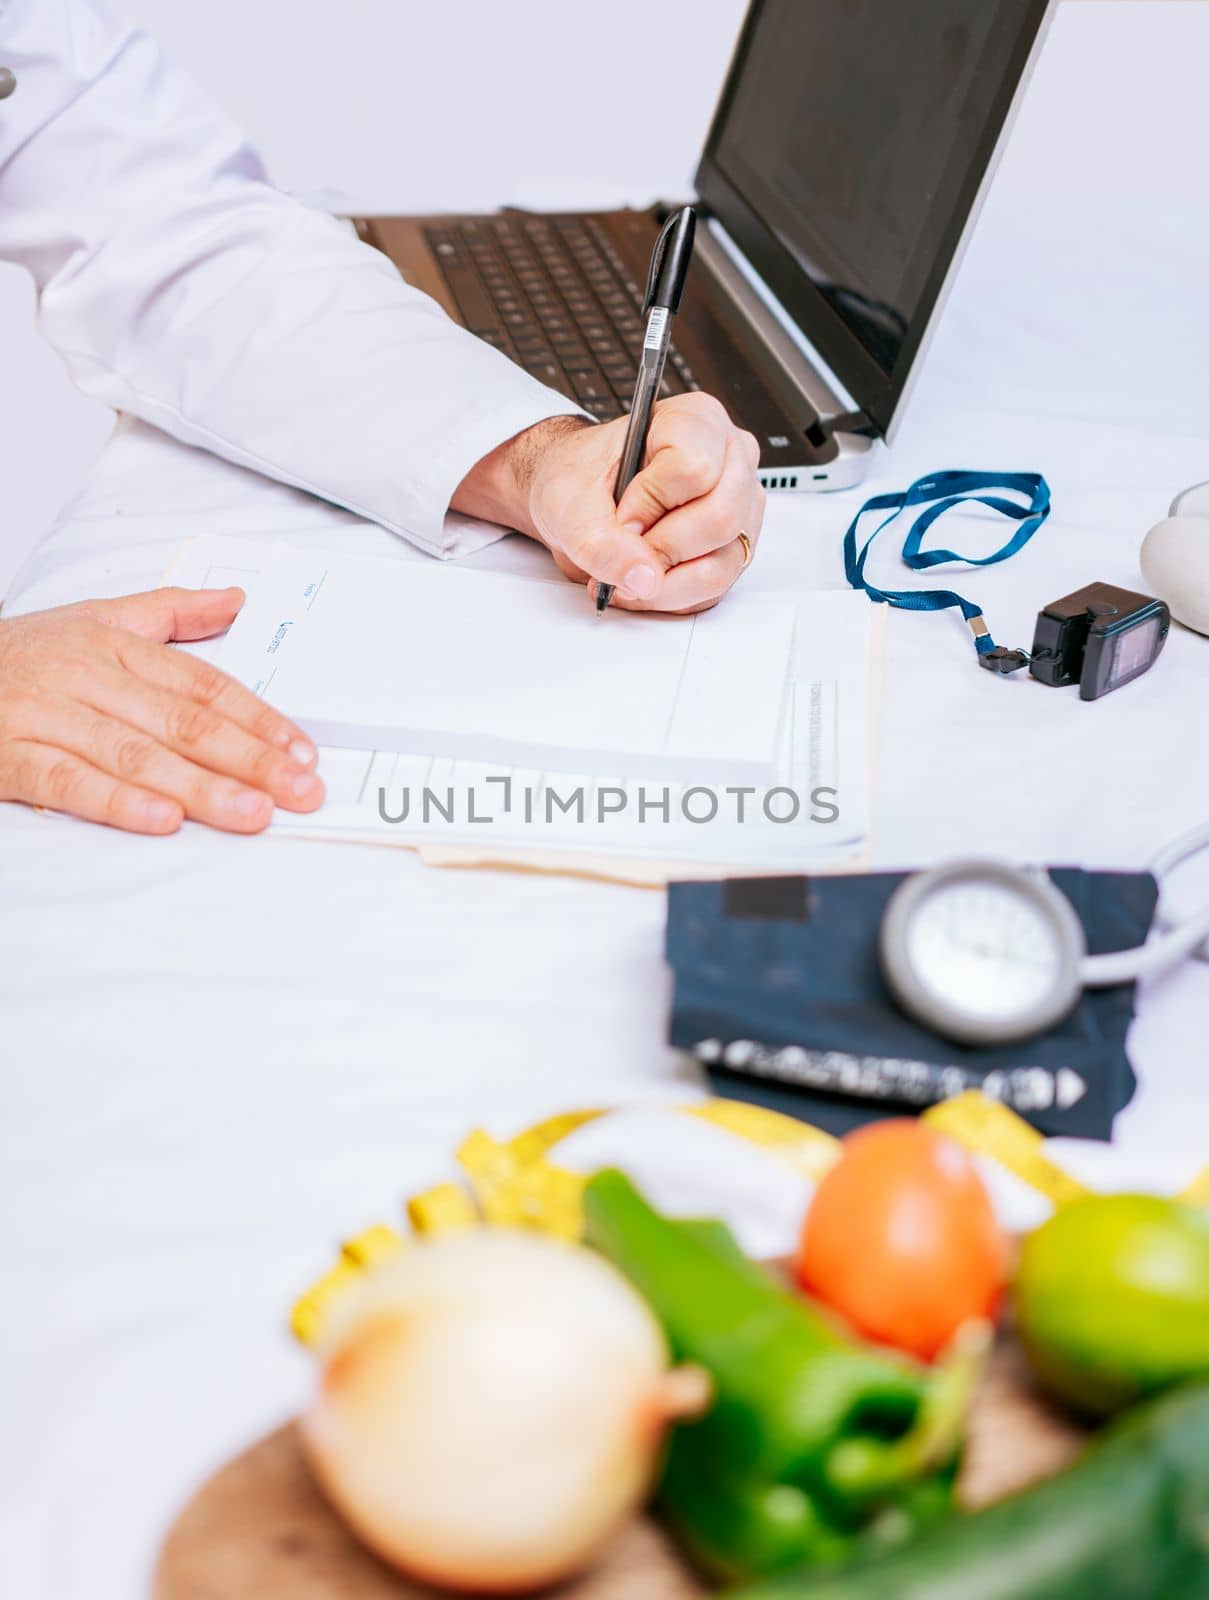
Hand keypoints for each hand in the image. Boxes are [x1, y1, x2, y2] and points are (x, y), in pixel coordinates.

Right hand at [0, 587, 323, 834]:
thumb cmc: (18, 653)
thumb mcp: (92, 618)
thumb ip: (169, 612)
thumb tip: (235, 599)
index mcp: (115, 646)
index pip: (204, 686)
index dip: (259, 720)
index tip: (303, 753)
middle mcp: (86, 676)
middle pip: (183, 723)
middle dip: (251, 760)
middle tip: (301, 792)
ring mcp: (45, 715)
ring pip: (136, 754)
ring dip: (200, 788)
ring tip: (252, 814)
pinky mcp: (7, 754)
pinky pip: (68, 781)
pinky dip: (118, 801)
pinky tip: (162, 821)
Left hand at [453, 395, 764, 612]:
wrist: (580, 499)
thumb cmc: (581, 480)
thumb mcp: (571, 505)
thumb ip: (601, 543)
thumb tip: (644, 579)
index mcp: (697, 420)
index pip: (694, 469)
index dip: (650, 503)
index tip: (620, 517)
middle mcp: (731, 460)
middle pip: (719, 519)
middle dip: (661, 550)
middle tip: (622, 552)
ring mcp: (741, 507)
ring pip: (721, 562)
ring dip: (664, 582)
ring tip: (624, 573)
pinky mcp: (735, 547)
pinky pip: (715, 588)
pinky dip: (672, 594)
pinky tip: (641, 581)